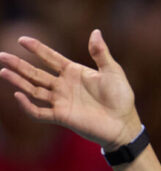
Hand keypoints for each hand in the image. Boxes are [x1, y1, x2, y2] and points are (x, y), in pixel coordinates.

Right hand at [0, 29, 140, 150]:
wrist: (124, 124)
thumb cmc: (121, 97)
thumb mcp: (113, 71)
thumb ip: (101, 53)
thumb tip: (95, 32)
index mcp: (74, 72)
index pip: (50, 58)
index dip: (37, 49)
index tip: (23, 40)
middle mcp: (64, 86)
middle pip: (36, 73)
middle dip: (19, 64)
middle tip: (3, 56)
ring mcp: (61, 101)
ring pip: (34, 90)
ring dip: (18, 81)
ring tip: (3, 71)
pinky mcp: (62, 117)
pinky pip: (40, 112)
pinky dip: (28, 105)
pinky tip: (18, 95)